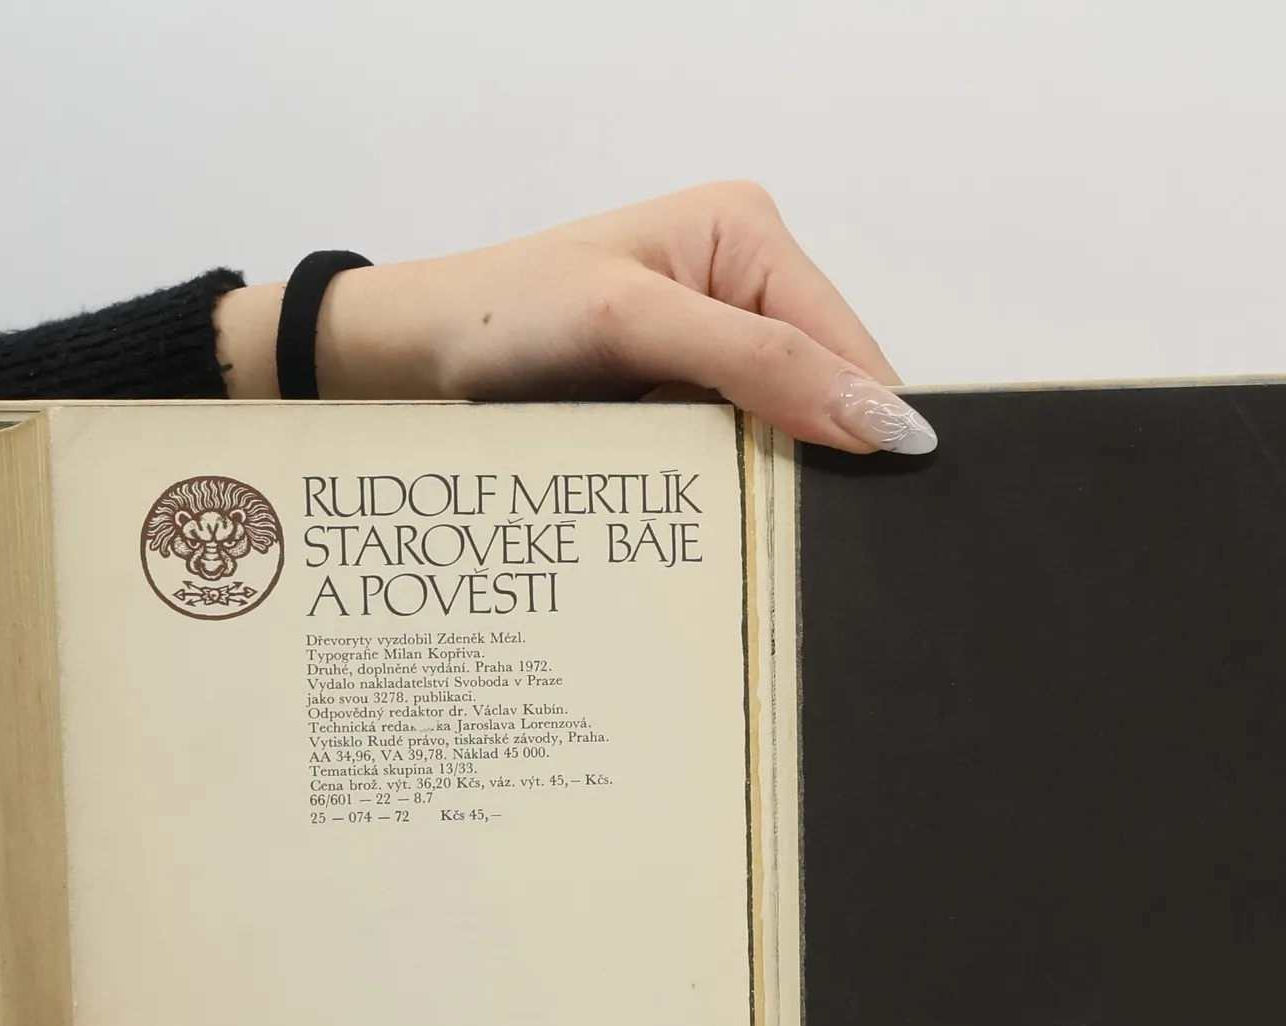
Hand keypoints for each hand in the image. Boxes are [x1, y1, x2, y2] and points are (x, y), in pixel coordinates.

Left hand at [214, 180, 936, 455]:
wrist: (403, 361)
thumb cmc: (501, 318)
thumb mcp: (635, 323)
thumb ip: (762, 363)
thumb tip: (882, 421)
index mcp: (749, 237)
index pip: (854, 350)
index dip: (864, 431)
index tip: (854, 516)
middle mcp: (740, 286)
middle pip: (826, 396)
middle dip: (809, 458)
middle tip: (779, 529)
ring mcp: (710, 350)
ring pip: (783, 438)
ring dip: (760, 483)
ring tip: (731, 523)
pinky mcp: (678, 399)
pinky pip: (732, 456)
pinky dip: (722, 491)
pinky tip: (700, 515)